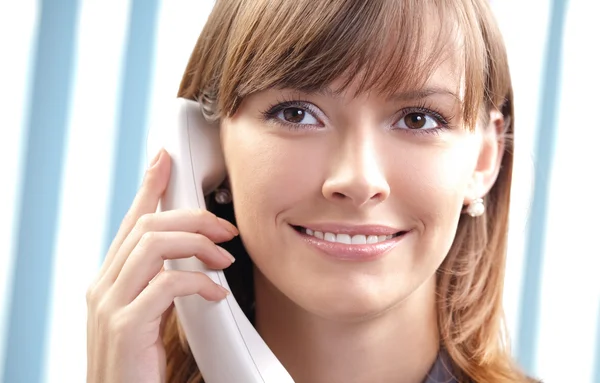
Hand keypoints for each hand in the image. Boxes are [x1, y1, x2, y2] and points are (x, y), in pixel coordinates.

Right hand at [85, 149, 237, 382]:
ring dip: (198, 245)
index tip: (165, 158)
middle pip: (147, 225)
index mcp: (108, 279)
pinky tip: (217, 295)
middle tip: (226, 230)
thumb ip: (157, 283)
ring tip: (226, 259)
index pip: (130, 221)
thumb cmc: (139, 364)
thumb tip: (190, 256)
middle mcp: (103, 285)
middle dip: (193, 218)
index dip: (149, 186)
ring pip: (154, 245)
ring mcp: (110, 306)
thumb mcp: (146, 315)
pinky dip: (199, 282)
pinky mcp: (126, 327)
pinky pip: (167, 284)